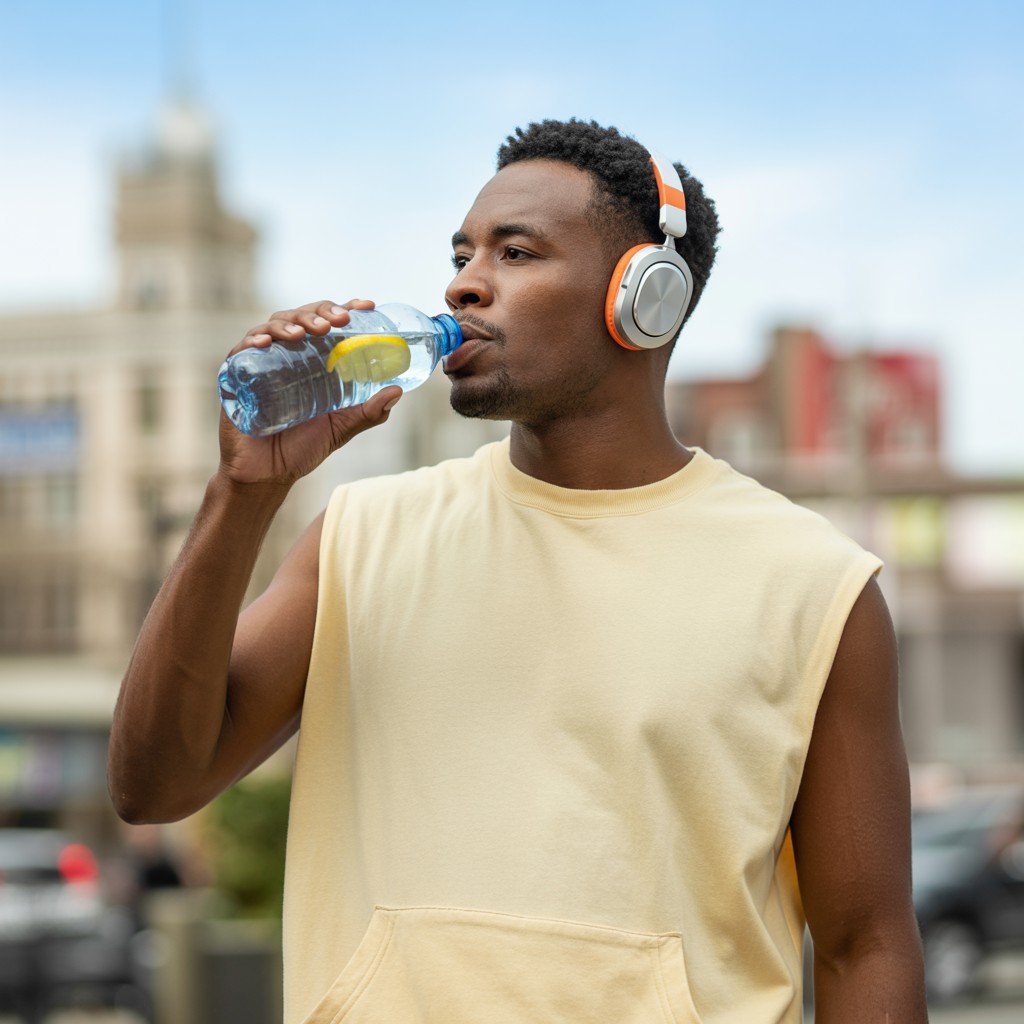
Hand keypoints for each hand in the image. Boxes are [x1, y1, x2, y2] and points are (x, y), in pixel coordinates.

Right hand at [218, 299, 401, 486]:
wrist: (267, 475)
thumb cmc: (302, 448)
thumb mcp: (341, 427)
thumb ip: (369, 412)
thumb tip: (397, 391)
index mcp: (313, 360)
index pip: (328, 324)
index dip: (345, 309)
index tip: (366, 306)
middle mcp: (287, 355)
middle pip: (301, 317)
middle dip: (320, 312)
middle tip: (339, 320)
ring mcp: (261, 363)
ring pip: (273, 326)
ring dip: (291, 322)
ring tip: (308, 332)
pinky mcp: (236, 377)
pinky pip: (240, 351)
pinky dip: (253, 341)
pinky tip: (266, 343)